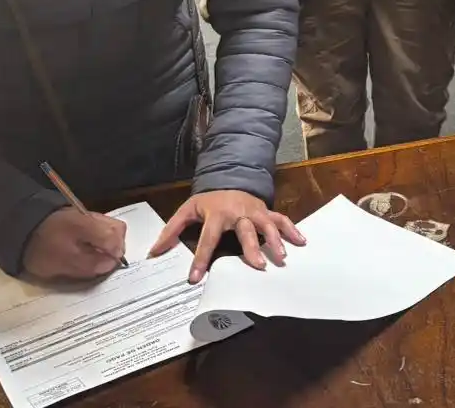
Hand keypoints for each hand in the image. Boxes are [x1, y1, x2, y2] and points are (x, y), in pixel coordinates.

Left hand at [22, 207, 127, 280]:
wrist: (17, 229)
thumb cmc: (41, 248)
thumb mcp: (64, 262)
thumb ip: (90, 263)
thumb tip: (112, 264)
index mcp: (90, 226)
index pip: (116, 238)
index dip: (116, 256)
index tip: (107, 268)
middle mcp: (93, 217)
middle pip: (117, 230)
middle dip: (115, 247)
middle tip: (103, 263)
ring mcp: (87, 216)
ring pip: (109, 228)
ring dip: (107, 243)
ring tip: (94, 257)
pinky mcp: (80, 218)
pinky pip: (98, 228)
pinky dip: (98, 239)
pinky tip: (86, 249)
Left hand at [150, 190, 305, 283]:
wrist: (230, 177)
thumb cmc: (208, 200)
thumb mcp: (187, 210)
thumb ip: (171, 230)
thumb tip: (154, 251)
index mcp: (216, 214)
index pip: (208, 238)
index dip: (200, 258)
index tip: (195, 278)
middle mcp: (238, 212)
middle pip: (246, 231)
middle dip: (252, 247)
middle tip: (258, 265)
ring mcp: (255, 211)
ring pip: (267, 224)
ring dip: (275, 240)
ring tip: (282, 256)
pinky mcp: (266, 211)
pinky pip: (281, 219)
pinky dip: (292, 229)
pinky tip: (301, 242)